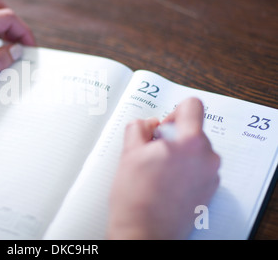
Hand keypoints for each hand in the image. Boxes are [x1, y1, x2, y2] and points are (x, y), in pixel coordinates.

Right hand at [108, 98, 219, 238]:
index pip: (192, 106)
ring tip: (157, 172)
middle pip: (193, 130)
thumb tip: (148, 124)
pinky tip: (165, 183)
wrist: (143, 232)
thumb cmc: (135, 198)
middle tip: (152, 154)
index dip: (173, 112)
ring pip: (195, 150)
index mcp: (190, 142)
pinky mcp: (209, 191)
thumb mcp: (128, 153)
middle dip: (172, 137)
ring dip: (178, 154)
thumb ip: (139, 128)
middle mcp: (207, 157)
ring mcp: (210, 176)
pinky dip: (184, 170)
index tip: (162, 127)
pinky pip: (198, 168)